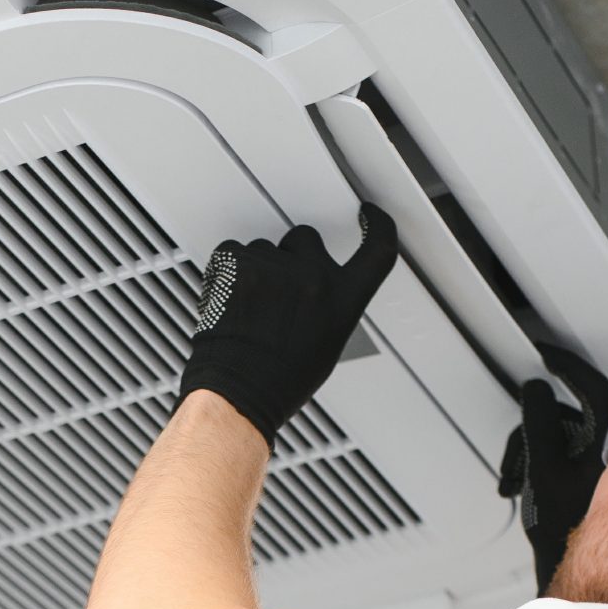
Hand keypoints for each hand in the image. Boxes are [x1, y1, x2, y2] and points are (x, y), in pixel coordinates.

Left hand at [177, 204, 398, 444]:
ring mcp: (275, 268)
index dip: (377, 226)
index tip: (369, 216)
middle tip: (277, 292)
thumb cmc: (280, 381)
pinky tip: (231, 298)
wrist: (238, 392)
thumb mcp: (328, 345)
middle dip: (291, 257)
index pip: (378, 251)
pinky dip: (229, 270)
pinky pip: (233, 251)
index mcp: (343, 301)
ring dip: (257, 268)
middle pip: (306, 239)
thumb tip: (320, 289)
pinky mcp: (239, 264)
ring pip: (264, 249)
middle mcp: (315, 278)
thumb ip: (331, 306)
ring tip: (250, 307)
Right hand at [498, 339, 607, 593]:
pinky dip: (543, 464)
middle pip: (570, 414)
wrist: (582, 576)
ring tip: (519, 481)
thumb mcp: (542, 473)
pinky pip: (568, 456)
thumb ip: (539, 425)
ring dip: (534, 452)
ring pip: (565, 436)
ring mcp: (605, 465)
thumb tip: (537, 390)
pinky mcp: (596, 479)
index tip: (550, 355)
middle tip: (521, 448)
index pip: (591, 386)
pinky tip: (529, 486)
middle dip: (537, 430)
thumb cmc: (568, 534)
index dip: (568, 365)